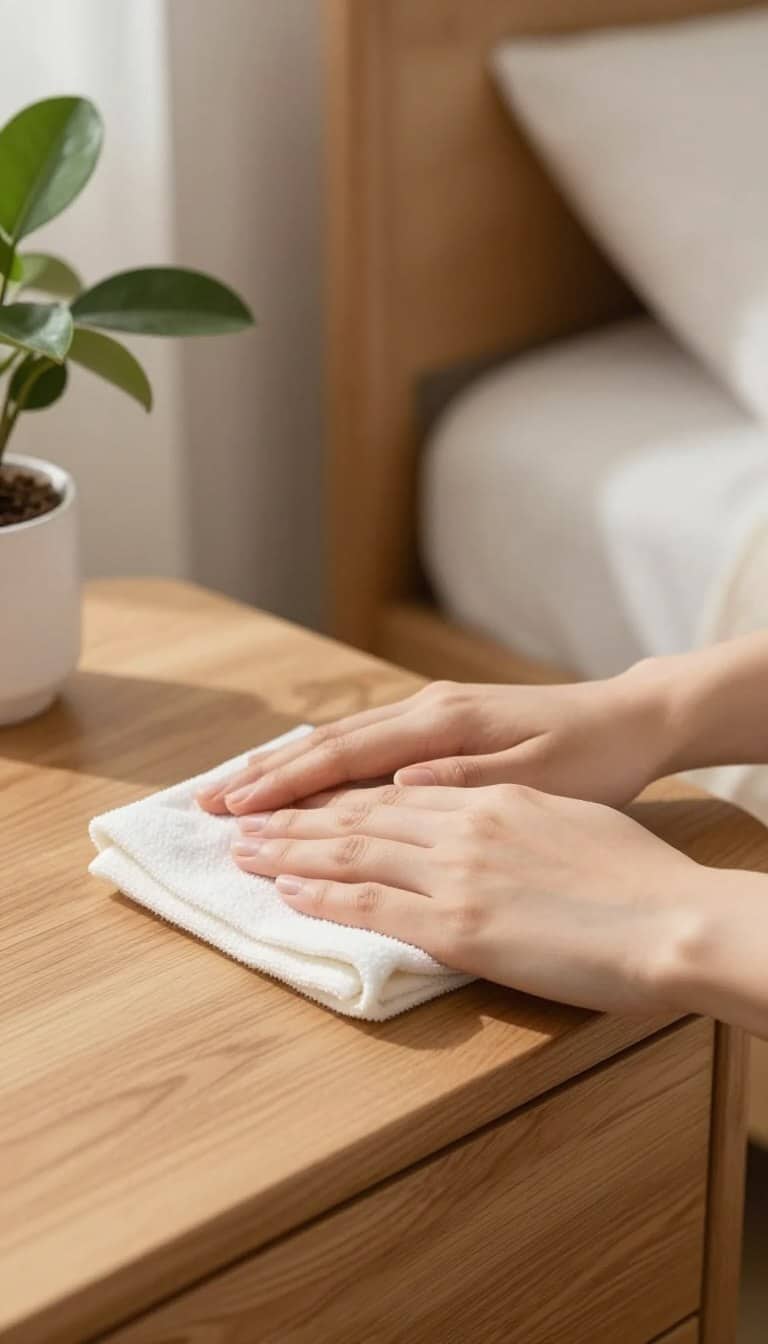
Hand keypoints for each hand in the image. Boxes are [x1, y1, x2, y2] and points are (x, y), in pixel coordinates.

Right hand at [198, 667, 673, 815]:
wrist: (631, 720)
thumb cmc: (592, 757)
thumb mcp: (541, 777)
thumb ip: (467, 782)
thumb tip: (398, 782)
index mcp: (444, 725)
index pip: (347, 756)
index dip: (287, 784)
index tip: (236, 809)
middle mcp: (428, 711)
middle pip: (330, 743)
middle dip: (267, 774)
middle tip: (208, 803)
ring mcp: (432, 713)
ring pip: (342, 740)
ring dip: (287, 766)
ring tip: (237, 790)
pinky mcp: (442, 725)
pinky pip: (366, 744)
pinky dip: (324, 762)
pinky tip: (304, 776)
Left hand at [230, 781, 707, 1014]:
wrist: (671, 915)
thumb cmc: (635, 874)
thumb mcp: (566, 818)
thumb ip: (508, 812)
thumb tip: (469, 818)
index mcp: (490, 795)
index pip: (392, 785)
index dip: (337, 787)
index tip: (295, 789)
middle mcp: (463, 820)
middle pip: (358, 809)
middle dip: (293, 810)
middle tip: (241, 812)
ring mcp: (456, 871)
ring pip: (352, 848)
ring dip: (291, 848)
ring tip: (244, 848)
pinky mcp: (458, 924)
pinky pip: (371, 904)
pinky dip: (322, 895)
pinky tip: (286, 892)